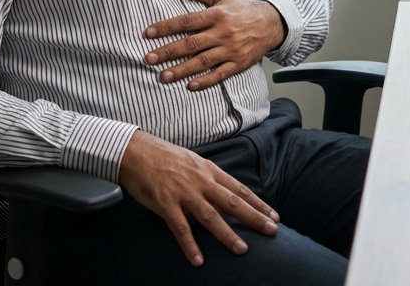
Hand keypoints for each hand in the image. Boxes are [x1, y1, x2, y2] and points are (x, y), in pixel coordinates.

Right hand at [118, 130, 279, 265]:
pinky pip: (180, 227)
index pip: (239, 189)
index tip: (274, 215)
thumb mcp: (193, 162)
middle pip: (232, 202)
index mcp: (209, 170)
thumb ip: (208, 178)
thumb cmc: (164, 157)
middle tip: (272, 231)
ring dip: (227, 234)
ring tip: (242, 249)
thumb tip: (224, 192)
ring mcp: (184, 193)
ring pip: (211, 216)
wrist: (135, 151)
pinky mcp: (165, 203)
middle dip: (254, 217)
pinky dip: (190, 245)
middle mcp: (201, 181)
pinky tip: (198, 259)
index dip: (258, 203)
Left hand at [143, 0, 284, 90]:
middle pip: (191, 44)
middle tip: (149, 59)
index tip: (148, 33)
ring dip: (182, 70)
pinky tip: (191, 86)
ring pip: (202, 61)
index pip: (187, 21)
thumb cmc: (243, 8)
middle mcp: (223, 33)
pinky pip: (220, 74)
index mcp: (217, 15)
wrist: (272, 23)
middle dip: (168, 52)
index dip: (166, 27)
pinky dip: (206, 81)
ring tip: (163, 76)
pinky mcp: (239, 63)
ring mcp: (231, 50)